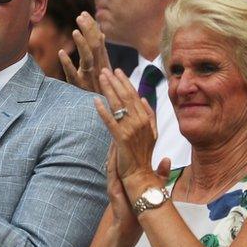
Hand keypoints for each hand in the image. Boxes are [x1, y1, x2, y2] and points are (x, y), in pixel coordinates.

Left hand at [59, 12, 111, 92]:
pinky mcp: (80, 88)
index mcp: (103, 63)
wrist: (108, 112)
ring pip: (88, 58)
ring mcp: (89, 78)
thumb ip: (101, 52)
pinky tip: (61, 53)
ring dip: (82, 44)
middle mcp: (98, 68)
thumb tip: (101, 33)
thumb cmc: (103, 90)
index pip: (99, 41)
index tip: (84, 13)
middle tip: (80, 15)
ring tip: (75, 30)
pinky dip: (67, 64)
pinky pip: (73, 75)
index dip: (92, 27)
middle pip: (95, 46)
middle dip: (88, 30)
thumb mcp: (104, 70)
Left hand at [94, 68, 158, 196]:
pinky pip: (111, 121)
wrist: (141, 177)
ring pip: (119, 105)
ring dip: (109, 90)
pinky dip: (103, 110)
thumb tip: (145, 99)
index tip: (118, 72)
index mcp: (147, 121)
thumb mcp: (151, 134)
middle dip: (115, 82)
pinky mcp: (122, 140)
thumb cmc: (143, 156)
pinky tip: (95, 100)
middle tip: (105, 70)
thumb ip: (149, 116)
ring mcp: (132, 131)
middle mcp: (141, 123)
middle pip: (127, 97)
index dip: (126, 83)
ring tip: (100, 78)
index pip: (135, 97)